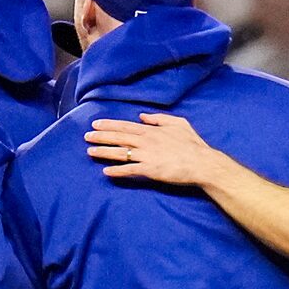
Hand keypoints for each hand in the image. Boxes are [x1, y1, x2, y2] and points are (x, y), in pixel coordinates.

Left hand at [86, 113, 216, 185]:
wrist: (202, 162)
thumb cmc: (192, 144)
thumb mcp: (178, 123)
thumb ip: (159, 118)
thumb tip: (142, 116)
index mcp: (152, 130)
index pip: (125, 126)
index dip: (109, 125)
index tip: (96, 124)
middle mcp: (146, 141)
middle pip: (119, 137)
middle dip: (101, 136)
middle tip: (86, 136)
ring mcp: (147, 155)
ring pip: (121, 153)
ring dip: (104, 152)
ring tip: (90, 151)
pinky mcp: (150, 170)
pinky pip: (130, 170)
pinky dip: (117, 171)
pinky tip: (106, 172)